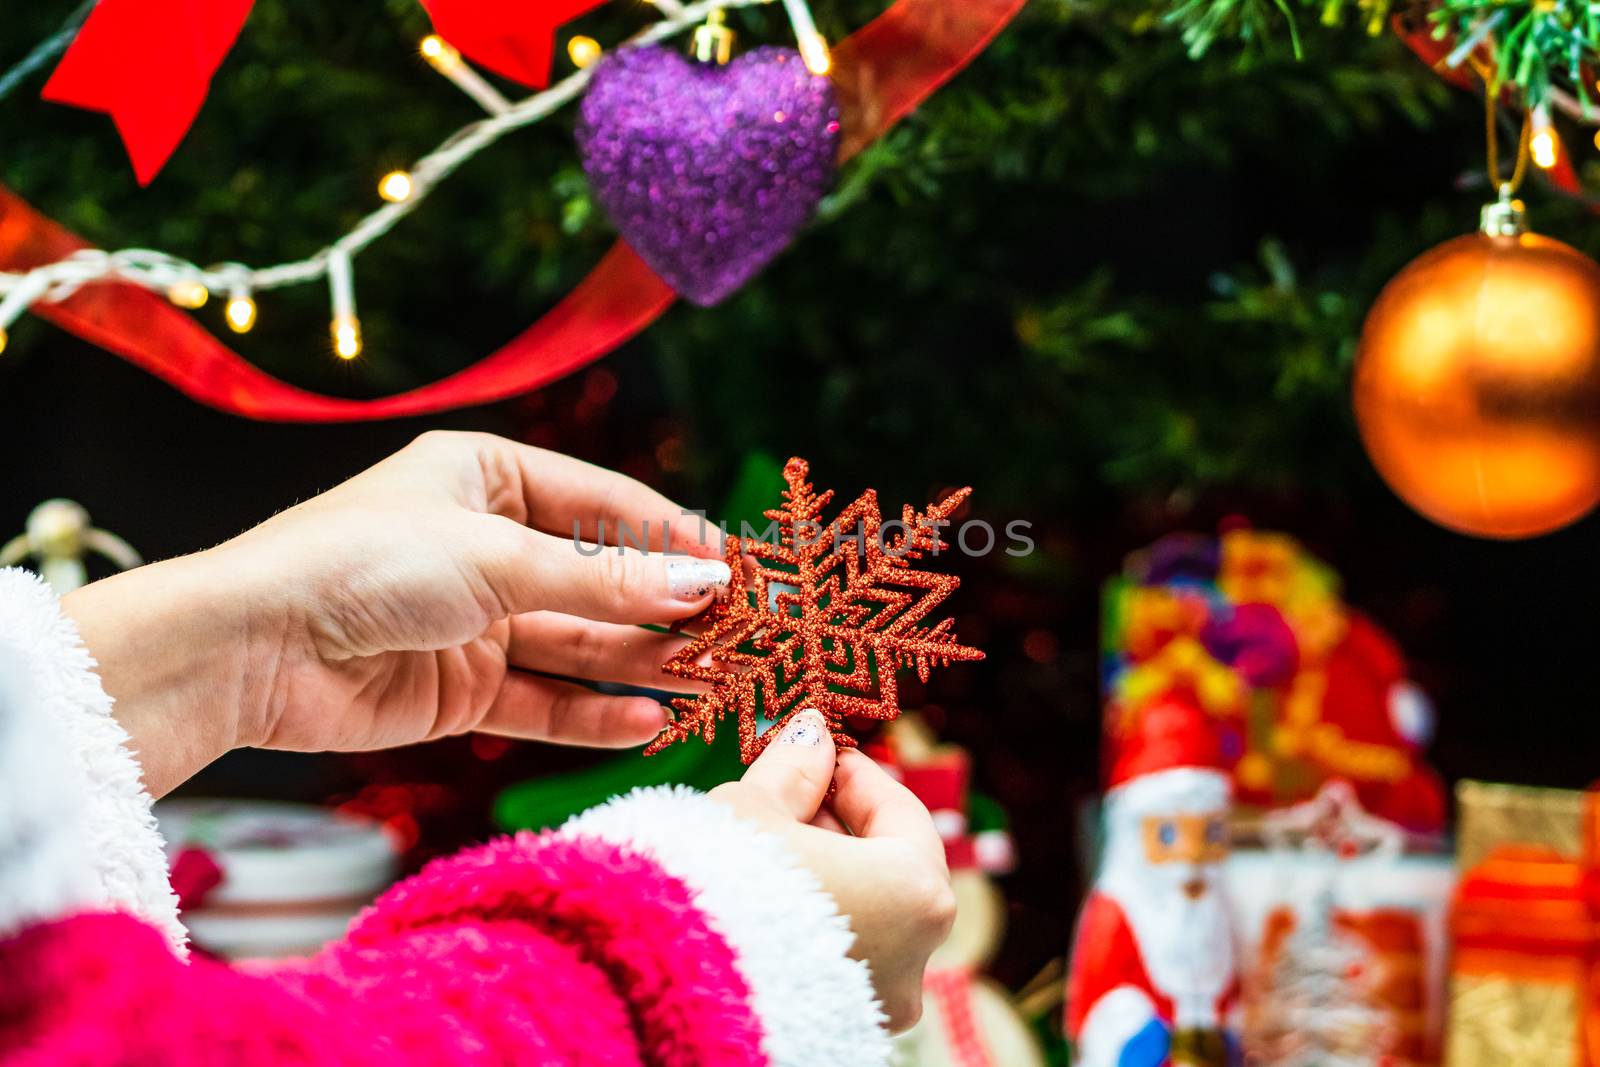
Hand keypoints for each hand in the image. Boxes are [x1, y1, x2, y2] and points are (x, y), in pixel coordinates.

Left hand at [62, 431, 731, 794]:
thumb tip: (704, 583)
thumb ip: (604, 580)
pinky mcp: (458, 689)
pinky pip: (542, 697)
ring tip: (712, 683)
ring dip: (642, 663)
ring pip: (578, 643)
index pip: (604, 504)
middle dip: (665, 609)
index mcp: (487, 478)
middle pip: (598, 580)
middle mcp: (485, 546)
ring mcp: (474, 621)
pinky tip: (647, 720)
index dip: (672, 536)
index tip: (739, 568)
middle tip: (739, 636)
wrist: (249, 647)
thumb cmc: (364, 563)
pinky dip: (592, 711)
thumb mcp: (497, 558)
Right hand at [709, 709, 956, 1031]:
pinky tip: (758, 902)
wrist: (662, 987)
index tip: (818, 753)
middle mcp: (914, 958)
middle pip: (886, 868)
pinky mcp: (836, 1030)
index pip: (902, 813)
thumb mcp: (752, 809)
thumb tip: (813, 734)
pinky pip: (834, 961)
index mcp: (916, 893)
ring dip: (821, 875)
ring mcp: (877, 1004)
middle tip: (787, 795)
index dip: (856, 774)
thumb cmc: (719, 888)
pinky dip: (809, 925)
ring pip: (862, 918)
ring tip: (762, 847)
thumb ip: (794, 768)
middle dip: (837, 825)